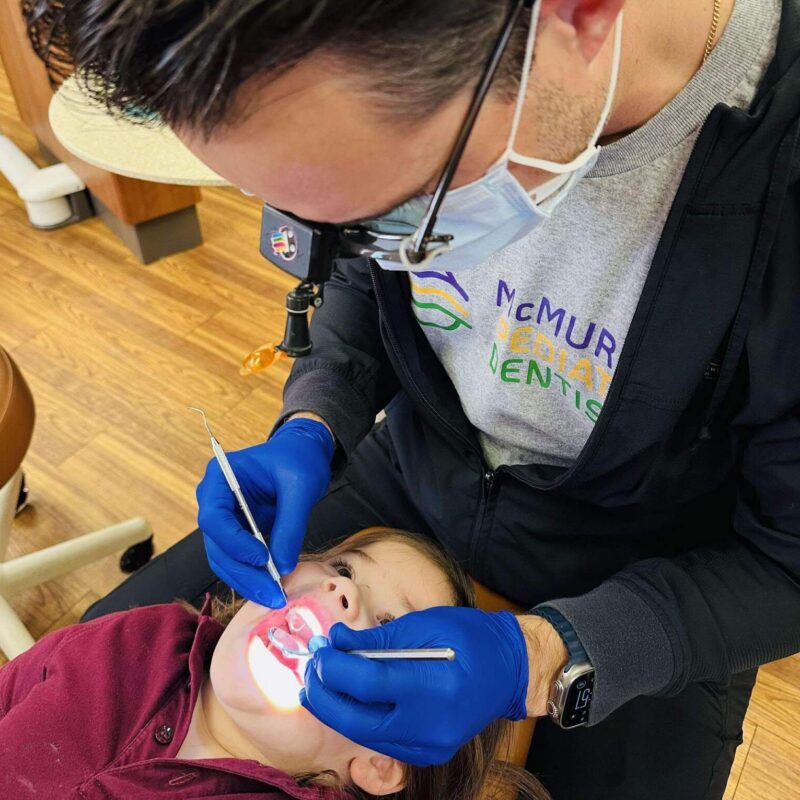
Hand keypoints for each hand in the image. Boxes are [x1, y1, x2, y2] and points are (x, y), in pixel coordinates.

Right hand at [196, 417, 333, 606]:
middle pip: (217, 545)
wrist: (302, 454)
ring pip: (224, 560)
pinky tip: (272, 588)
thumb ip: (290, 525)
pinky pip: (238, 561)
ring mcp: (224, 519)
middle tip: (271, 593)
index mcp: (220, 477)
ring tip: (274, 596)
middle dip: (242, 573)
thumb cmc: (298, 460)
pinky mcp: (237, 534)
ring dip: (247, 581)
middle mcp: (214, 500)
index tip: (263, 558)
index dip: (235, 543)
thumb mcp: (301, 486)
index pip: (214, 518)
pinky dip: (253, 576)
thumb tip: (283, 566)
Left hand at [300, 607, 528, 766]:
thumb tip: (336, 641)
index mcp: (434, 685)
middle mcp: (431, 724)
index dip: (334, 668)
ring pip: (365, 735)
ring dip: (337, 709)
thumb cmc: (470, 637)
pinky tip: (349, 700)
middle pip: (358, 720)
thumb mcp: (424, 624)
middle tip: (310, 672)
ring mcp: (430, 745)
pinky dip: (361, 720)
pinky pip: (383, 740)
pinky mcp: (428, 753)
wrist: (510, 671)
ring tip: (321, 683)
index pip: (367, 684)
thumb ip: (377, 639)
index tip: (319, 650)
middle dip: (325, 696)